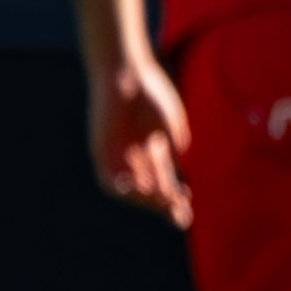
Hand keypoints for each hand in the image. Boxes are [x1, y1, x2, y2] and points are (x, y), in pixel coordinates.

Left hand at [89, 60, 191, 229]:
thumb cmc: (151, 92)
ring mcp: (117, 155)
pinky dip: (125, 189)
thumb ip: (173, 149)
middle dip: (164, 205)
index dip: (176, 195)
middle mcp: (135, 156)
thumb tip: (180, 172)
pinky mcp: (100, 151)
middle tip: (180, 218)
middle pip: (149, 190)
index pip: (164, 180)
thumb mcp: (169, 125)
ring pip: (130, 190)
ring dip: (146, 200)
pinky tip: (141, 190)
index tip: (189, 200)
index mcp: (153, 149)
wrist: (125, 73)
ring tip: (164, 201)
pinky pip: (110, 181)